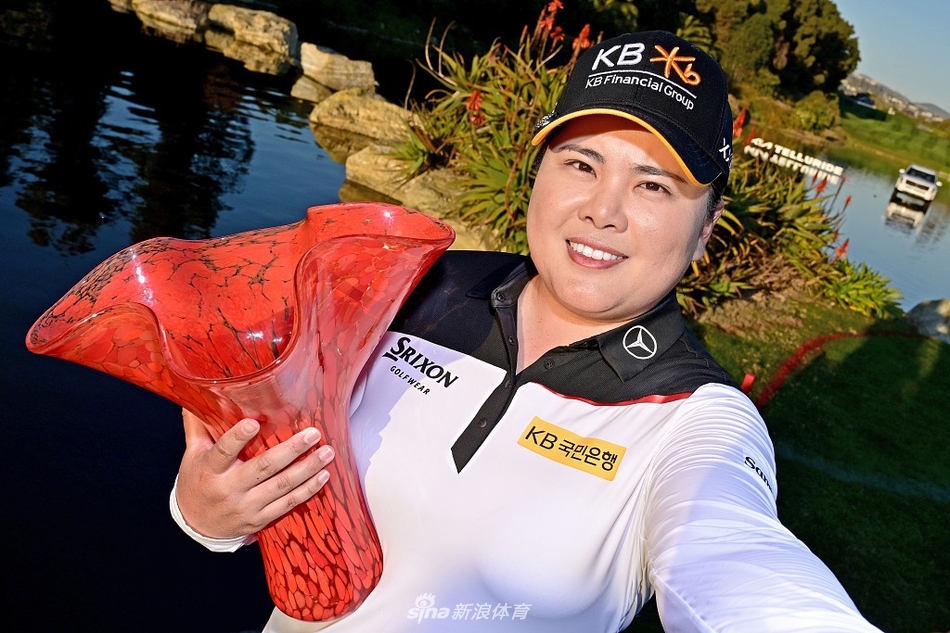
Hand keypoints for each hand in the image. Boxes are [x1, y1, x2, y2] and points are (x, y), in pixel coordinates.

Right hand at [176, 408, 334, 538]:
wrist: (196, 526)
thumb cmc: (196, 482)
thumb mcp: (191, 454)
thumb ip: (198, 425)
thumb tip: (200, 392)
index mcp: (210, 469)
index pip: (223, 451)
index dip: (238, 437)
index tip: (254, 422)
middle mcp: (229, 489)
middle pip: (263, 467)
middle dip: (291, 450)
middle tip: (313, 434)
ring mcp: (246, 506)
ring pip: (281, 486)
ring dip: (308, 469)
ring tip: (327, 452)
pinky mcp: (260, 519)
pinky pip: (288, 505)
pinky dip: (308, 490)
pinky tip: (323, 476)